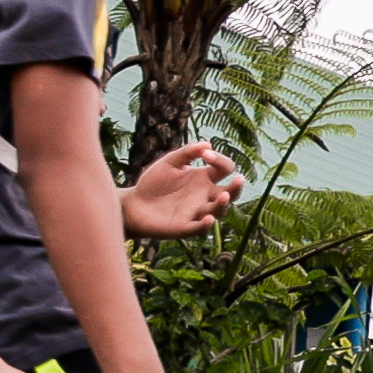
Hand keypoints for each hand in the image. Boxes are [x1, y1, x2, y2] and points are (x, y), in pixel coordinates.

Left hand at [119, 142, 245, 239]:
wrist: (133, 205)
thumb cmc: (153, 183)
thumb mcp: (168, 162)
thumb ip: (187, 152)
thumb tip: (208, 144)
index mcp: (204, 178)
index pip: (224, 168)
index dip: (219, 160)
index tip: (205, 154)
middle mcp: (205, 196)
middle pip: (230, 193)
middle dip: (236, 187)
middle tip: (238, 179)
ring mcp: (198, 212)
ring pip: (219, 211)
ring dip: (223, 204)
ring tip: (221, 196)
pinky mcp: (186, 227)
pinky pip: (201, 229)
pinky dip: (206, 225)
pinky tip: (207, 219)